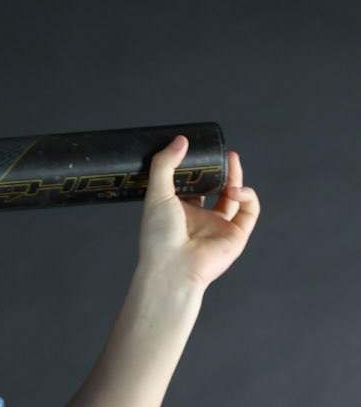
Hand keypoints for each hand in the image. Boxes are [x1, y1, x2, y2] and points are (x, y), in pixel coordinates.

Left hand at [136, 136, 261, 290]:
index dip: (198, 169)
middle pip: (217, 189)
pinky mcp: (237, 235)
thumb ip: (165, 165)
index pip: (193, 186)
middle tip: (221, 152)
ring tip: (231, 159)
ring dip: (236, 177)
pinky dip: (247, 195)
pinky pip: (250, 210)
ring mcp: (219, 227)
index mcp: (180, 211)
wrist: (172, 266)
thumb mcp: (156, 194)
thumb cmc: (158, 236)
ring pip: (235, 197)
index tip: (197, 151)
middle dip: (222, 170)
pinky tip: (235, 189)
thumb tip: (180, 140)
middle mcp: (201, 219)